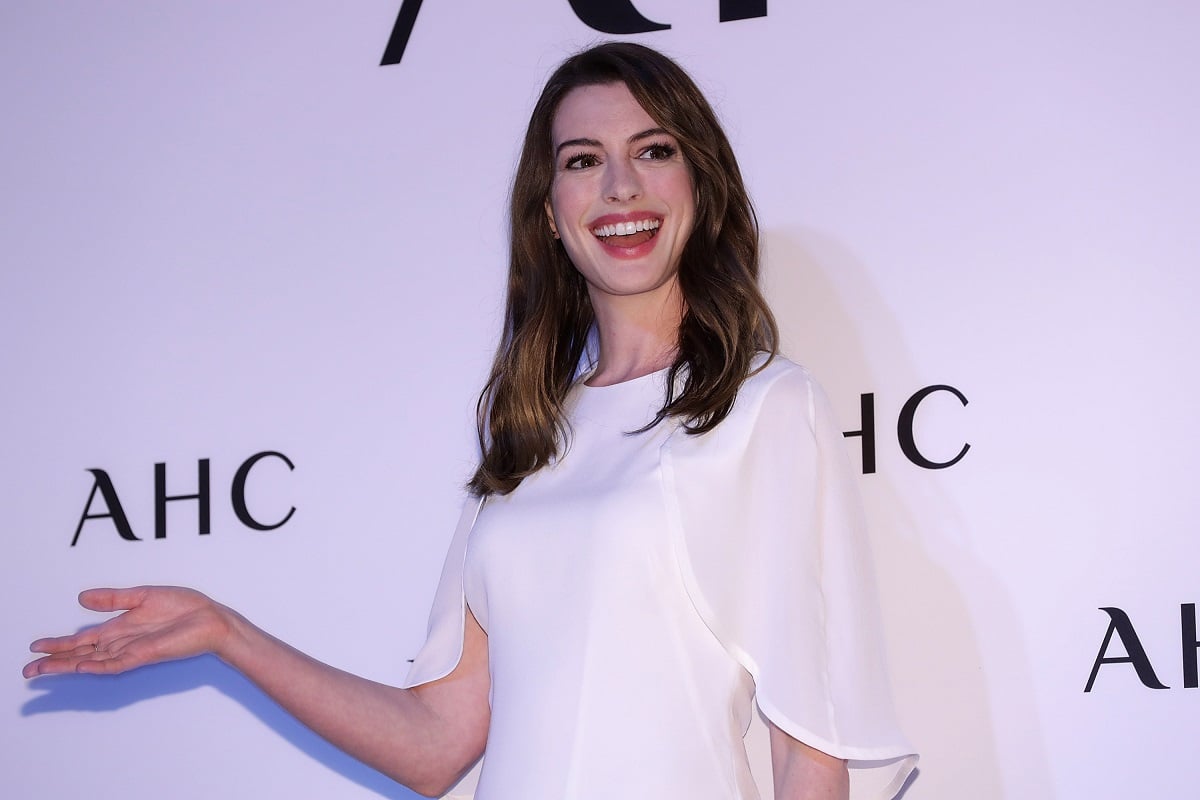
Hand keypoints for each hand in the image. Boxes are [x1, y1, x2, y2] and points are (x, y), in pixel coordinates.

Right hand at [23, 586, 230, 677]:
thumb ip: (113, 598)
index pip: (84, 640)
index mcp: (121, 628)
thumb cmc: (185, 607)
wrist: (211, 618)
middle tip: (27, 670)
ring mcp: (132, 650)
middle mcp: (122, 642)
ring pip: (91, 662)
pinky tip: (78, 667)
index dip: (59, 644)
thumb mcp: (143, 596)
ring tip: (41, 670)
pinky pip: (115, 663)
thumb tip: (81, 598)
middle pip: (81, 654)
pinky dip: (96, 666)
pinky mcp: (144, 654)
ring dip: (67, 666)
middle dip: (54, 662)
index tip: (35, 646)